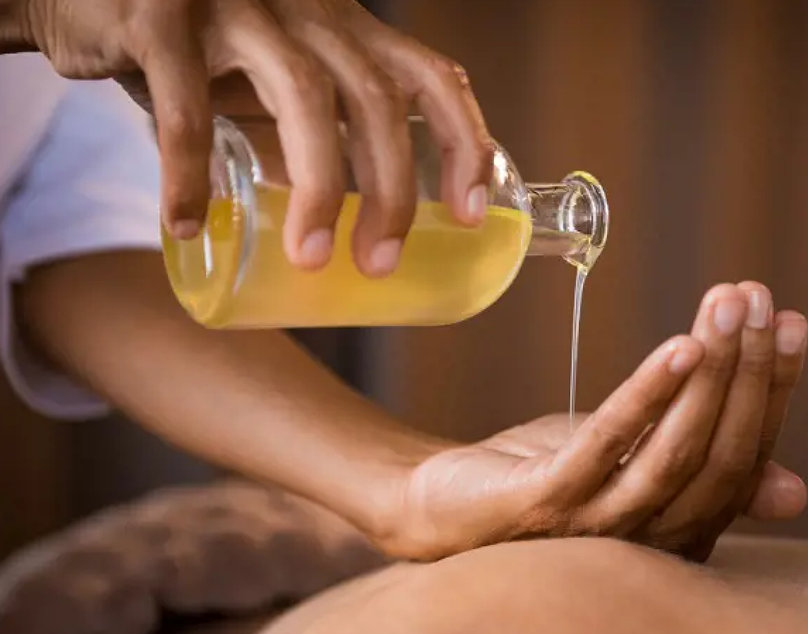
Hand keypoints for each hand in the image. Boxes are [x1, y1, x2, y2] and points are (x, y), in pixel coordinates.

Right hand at [13, 0, 491, 273]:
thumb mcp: (271, 81)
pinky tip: (186, 224)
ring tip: (311, 259)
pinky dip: (188, 173)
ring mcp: (239, 6)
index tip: (473, 214)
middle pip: (377, 98)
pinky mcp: (161, 16)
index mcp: (346, 29)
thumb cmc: (198, 47)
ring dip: (316, 187)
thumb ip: (307, 134)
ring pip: (303, 95)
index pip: (432, 76)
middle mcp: (307, 10)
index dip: (465, 143)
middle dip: (391, 189)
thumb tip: (335, 221)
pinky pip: (185, 105)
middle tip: (380, 262)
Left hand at [371, 282, 807, 560]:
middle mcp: (650, 542)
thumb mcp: (636, 471)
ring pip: (675, 452)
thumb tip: (795, 491)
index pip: (746, 461)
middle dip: (749, 371)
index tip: (790, 322)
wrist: (443, 509)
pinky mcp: (545, 504)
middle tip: (759, 298)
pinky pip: (606, 446)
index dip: (773, 391)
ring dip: (711, 374)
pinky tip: (678, 346)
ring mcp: (597, 528)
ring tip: (727, 307)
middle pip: (721, 457)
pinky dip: (647, 396)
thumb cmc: (547, 482)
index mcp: (681, 533)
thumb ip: (703, 472)